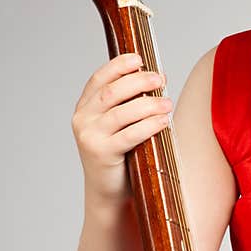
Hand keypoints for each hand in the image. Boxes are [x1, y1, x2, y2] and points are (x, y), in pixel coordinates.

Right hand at [71, 53, 172, 203]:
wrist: (109, 192)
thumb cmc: (122, 155)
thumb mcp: (120, 126)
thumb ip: (128, 105)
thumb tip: (157, 79)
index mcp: (85, 108)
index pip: (99, 79)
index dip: (119, 66)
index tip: (140, 58)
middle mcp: (83, 120)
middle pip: (111, 92)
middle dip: (138, 81)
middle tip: (161, 79)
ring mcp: (89, 137)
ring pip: (121, 112)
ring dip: (148, 104)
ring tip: (168, 102)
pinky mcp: (101, 153)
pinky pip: (130, 134)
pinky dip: (149, 125)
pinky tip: (164, 120)